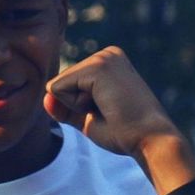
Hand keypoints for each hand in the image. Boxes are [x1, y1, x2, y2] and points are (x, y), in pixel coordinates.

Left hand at [43, 47, 190, 173]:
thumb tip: (46, 96)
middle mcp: (106, 54)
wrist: (149, 140)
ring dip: (76, 106)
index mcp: (108, 63)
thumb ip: (65, 107)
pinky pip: (58, 89)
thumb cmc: (124, 132)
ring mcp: (103, 57)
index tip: (109, 112)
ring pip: (58, 86)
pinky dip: (76, 105)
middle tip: (109, 112)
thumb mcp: (87, 118)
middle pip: (60, 83)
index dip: (79, 107)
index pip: (68, 84)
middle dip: (76, 106)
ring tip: (108, 108)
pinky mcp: (97, 66)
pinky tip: (105, 105)